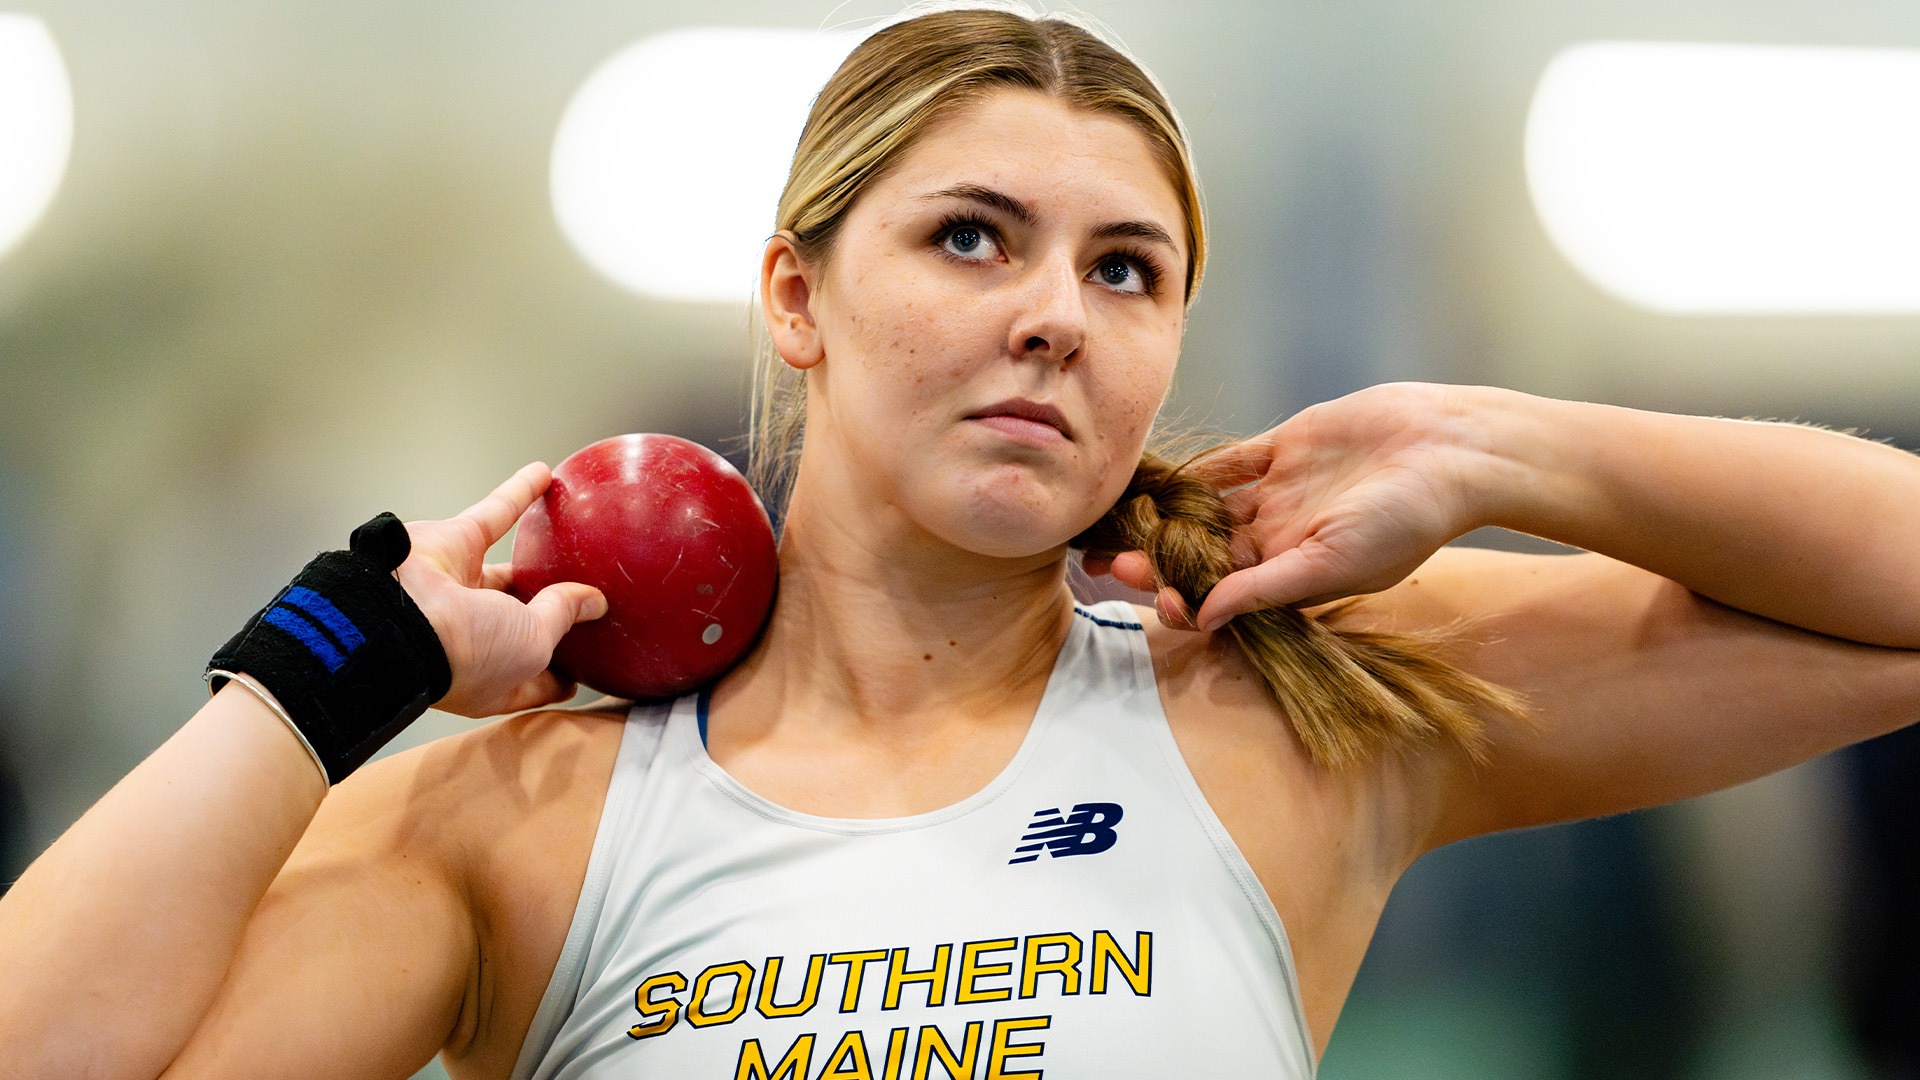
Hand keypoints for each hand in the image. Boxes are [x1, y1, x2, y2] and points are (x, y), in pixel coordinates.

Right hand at [395, 463, 606, 716]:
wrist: (402, 618)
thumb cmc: (466, 651)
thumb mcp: (535, 645)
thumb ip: (562, 617)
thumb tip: (593, 603)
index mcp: (494, 677)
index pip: (537, 680)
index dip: (564, 673)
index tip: (592, 664)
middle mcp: (473, 635)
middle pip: (522, 619)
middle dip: (549, 610)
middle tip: (587, 595)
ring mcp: (459, 589)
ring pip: (508, 565)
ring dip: (537, 550)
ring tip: (573, 539)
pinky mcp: (451, 545)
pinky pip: (493, 513)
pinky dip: (518, 492)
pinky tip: (545, 475)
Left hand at [1105, 383, 1493, 630]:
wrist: (1452, 450)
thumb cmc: (1407, 518)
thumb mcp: (1332, 564)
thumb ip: (1266, 589)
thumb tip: (1204, 619)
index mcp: (1292, 574)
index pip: (1223, 594)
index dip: (1185, 597)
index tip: (1151, 597)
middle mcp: (1280, 536)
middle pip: (1204, 552)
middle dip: (1159, 558)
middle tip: (1109, 563)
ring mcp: (1279, 491)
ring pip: (1208, 507)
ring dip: (1166, 514)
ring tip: (1118, 520)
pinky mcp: (1285, 447)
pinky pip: (1229, 461)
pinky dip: (1194, 469)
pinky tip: (1154, 474)